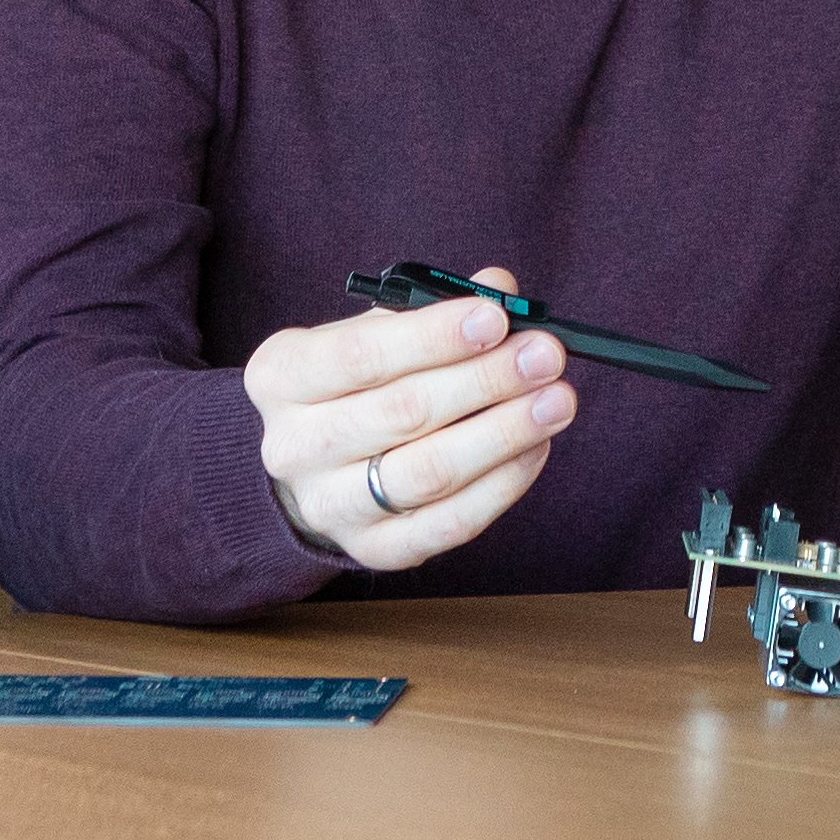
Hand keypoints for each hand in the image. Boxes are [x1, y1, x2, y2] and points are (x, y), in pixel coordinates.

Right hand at [252, 267, 570, 571]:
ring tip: (556, 401)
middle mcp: (293, 446)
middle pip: (401, 412)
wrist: (318, 466)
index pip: (359, 354)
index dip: (432, 337)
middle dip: (485, 380)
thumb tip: (500, 289)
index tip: (496, 318)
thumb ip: (432, 308)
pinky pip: (448, 524)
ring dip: (504, 434)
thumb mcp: (376, 333)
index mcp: (282, 376)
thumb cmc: (357, 384)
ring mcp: (329, 506)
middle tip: (546, 356)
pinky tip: (536, 447)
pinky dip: (502, 484)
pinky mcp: (372, 550)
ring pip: (427, 473)